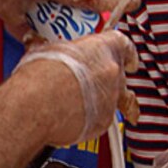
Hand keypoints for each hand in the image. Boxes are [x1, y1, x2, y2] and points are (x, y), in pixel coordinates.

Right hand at [16, 31, 136, 144]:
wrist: (38, 105)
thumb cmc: (42, 76)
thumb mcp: (47, 51)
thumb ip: (58, 51)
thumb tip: (46, 50)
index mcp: (103, 48)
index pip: (125, 45)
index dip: (127, 54)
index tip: (129, 59)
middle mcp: (113, 72)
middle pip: (118, 76)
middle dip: (105, 81)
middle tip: (85, 83)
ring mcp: (110, 99)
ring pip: (108, 100)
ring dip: (94, 101)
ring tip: (69, 103)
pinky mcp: (103, 122)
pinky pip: (99, 119)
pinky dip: (86, 119)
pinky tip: (67, 117)